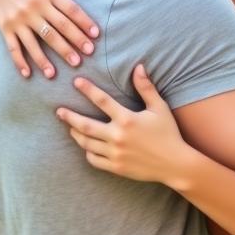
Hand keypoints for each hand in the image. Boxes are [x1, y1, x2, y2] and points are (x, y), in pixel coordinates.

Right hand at [0, 0, 99, 78]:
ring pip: (36, 42)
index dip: (84, 23)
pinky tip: (28, 74)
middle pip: (58, 28)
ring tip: (55, 74)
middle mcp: (35, 6)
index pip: (70, 10)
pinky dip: (20, 61)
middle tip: (85, 56)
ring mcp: (19, 18)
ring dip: (46, 59)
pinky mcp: (5, 26)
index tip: (95, 36)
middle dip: (72, 43)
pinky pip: (14, 47)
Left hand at [56, 65, 192, 182]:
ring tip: (71, 128)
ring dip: (76, 134)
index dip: (88, 89)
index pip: (102, 101)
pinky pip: (94, 160)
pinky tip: (86, 146)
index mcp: (127, 119)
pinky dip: (88, 152)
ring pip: (87, 143)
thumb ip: (146, 88)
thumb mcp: (159, 108)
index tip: (76, 82)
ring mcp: (115, 154)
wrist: (175, 164)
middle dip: (70, 117)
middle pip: (86, 125)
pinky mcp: (116, 167)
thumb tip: (138, 67)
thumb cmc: (168, 134)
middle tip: (59, 111)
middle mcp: (118, 136)